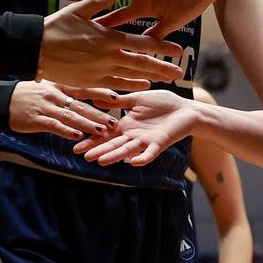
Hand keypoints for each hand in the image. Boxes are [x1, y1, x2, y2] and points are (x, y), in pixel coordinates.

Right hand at [8, 81, 117, 139]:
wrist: (2, 101)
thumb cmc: (30, 94)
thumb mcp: (49, 87)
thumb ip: (68, 92)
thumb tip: (92, 97)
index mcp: (60, 85)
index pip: (84, 88)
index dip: (101, 92)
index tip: (117, 97)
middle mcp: (55, 95)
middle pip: (81, 104)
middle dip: (99, 113)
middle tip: (115, 121)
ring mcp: (45, 107)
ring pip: (70, 116)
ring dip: (87, 124)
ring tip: (102, 131)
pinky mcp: (36, 119)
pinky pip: (54, 126)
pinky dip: (67, 131)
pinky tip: (78, 137)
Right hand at [40, 0, 185, 90]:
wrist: (32, 50)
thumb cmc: (55, 27)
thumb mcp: (79, 10)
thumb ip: (102, 1)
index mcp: (108, 38)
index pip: (143, 43)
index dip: (163, 47)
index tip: (179, 50)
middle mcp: (108, 56)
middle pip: (143, 63)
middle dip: (163, 67)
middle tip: (181, 71)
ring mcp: (99, 71)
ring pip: (131, 75)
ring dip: (150, 76)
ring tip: (167, 79)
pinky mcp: (90, 81)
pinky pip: (115, 84)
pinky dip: (131, 84)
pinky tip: (143, 85)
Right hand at [73, 89, 197, 165]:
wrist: (187, 109)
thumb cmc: (164, 103)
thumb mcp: (138, 99)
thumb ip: (120, 102)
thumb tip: (97, 99)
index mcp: (127, 125)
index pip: (106, 133)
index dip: (92, 137)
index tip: (75, 141)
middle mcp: (133, 135)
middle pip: (113, 144)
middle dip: (98, 149)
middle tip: (81, 155)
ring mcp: (146, 141)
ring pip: (127, 150)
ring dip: (115, 156)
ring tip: (100, 161)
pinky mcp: (160, 143)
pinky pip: (150, 152)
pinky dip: (143, 158)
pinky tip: (134, 163)